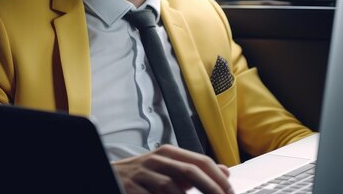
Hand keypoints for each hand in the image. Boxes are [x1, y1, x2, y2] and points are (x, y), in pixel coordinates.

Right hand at [111, 145, 232, 193]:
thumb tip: (224, 171)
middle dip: (211, 189)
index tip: (230, 192)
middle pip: (190, 172)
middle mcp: (156, 160)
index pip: (200, 161)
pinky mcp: (131, 187)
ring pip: (171, 187)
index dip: (218, 178)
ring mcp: (142, 174)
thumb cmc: (144, 176)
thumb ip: (195, 170)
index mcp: (168, 153)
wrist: (112, 176)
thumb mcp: (170, 169)